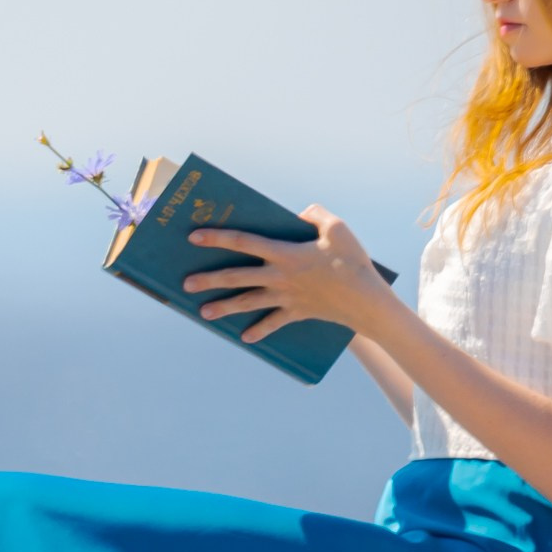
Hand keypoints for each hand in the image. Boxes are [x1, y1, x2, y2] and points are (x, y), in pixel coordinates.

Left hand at [183, 204, 386, 342]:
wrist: (366, 302)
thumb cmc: (353, 262)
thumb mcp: (337, 228)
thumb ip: (315, 215)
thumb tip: (299, 214)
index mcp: (285, 254)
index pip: (244, 242)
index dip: (218, 237)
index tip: (194, 236)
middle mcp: (279, 277)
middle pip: (237, 277)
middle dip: (209, 279)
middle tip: (185, 282)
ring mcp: (286, 298)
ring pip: (248, 302)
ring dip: (224, 307)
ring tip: (203, 312)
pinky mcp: (297, 312)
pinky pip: (274, 323)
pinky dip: (260, 330)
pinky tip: (244, 337)